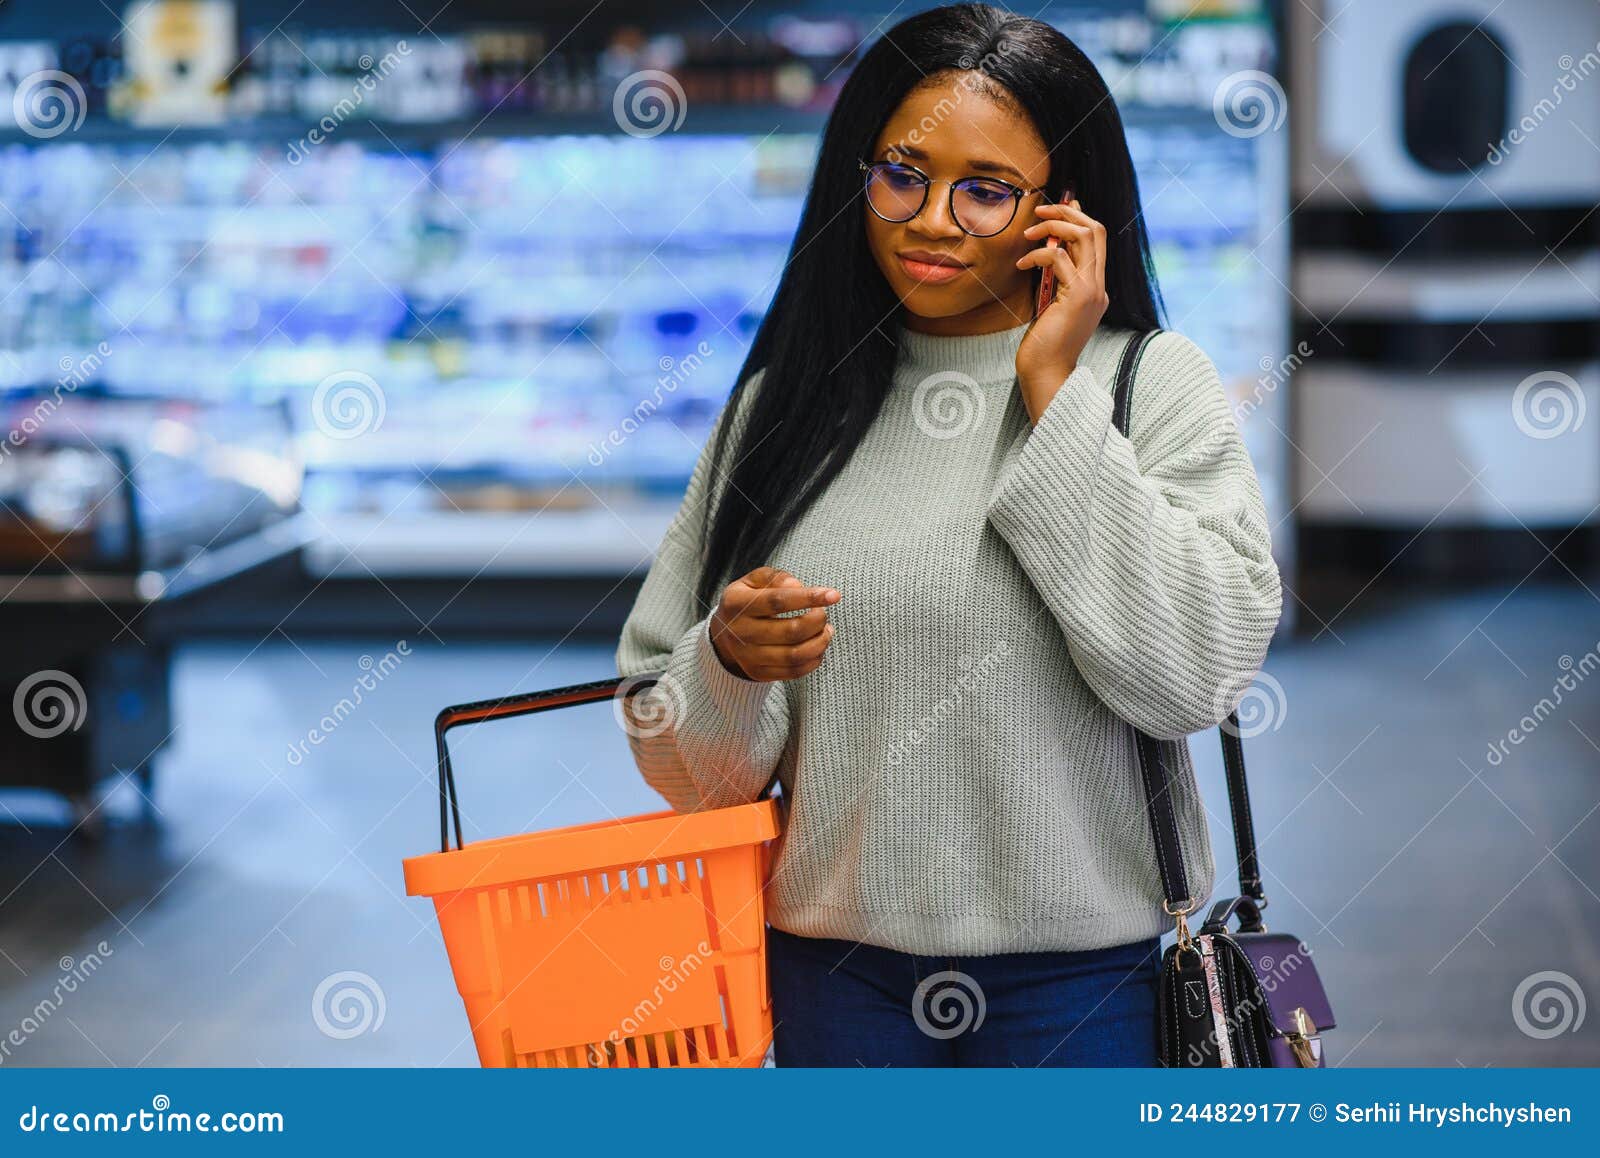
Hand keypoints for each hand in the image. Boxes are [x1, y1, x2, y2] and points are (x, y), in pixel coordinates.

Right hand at [710, 566, 840, 681]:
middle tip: (823, 614)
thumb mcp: (754, 581)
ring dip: (820, 642)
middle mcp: (740, 632)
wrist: (723, 634)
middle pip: (790, 631)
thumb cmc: (747, 600)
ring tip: (826, 630)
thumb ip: (776, 577)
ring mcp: (748, 656)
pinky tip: (818, 647)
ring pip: (794, 655)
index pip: (777, 601)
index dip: (808, 598)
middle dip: (817, 621)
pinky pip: (793, 672)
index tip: (834, 595)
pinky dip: (813, 660)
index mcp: (736, 603)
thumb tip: (798, 586)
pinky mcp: (757, 673)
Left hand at [1013, 198, 1108, 422]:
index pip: (1097, 240)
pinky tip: (1021, 265)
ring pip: (1084, 236)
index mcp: (1096, 289)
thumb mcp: (1051, 306)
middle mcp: (1099, 287)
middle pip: (1096, 230)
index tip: (1055, 210)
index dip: (1077, 218)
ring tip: (1028, 234)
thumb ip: (1056, 280)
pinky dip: (1038, 254)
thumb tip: (1050, 252)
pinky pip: (1059, 258)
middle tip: (1039, 211)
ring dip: (1053, 226)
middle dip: (1067, 213)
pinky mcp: (1077, 297)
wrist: (1047, 374)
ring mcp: (1092, 291)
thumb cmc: (1043, 345)